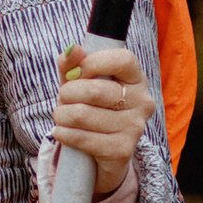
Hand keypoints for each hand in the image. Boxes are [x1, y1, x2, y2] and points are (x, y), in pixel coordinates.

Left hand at [52, 35, 148, 190]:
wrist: (99, 152)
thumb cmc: (90, 109)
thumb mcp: (80, 83)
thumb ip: (73, 65)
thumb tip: (72, 50)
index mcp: (136, 79)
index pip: (123, 60)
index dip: (93, 62)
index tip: (77, 72)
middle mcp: (142, 102)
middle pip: (95, 90)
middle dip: (67, 93)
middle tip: (63, 99)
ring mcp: (135, 127)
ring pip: (82, 115)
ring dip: (61, 115)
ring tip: (61, 117)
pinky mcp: (122, 150)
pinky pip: (82, 138)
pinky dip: (63, 134)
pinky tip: (62, 132)